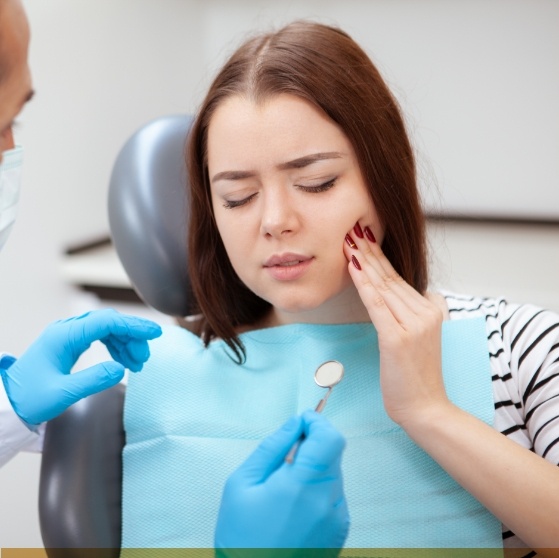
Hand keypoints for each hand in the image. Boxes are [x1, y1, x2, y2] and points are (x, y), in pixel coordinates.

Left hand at [0, 309, 161, 424]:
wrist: (8, 403)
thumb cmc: (30, 399)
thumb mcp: (63, 393)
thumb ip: (93, 380)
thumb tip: (121, 369)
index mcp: (64, 336)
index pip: (106, 322)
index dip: (133, 326)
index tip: (154, 333)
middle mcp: (67, 330)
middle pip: (109, 322)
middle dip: (132, 336)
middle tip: (144, 357)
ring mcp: (68, 336)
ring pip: (106, 329)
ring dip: (125, 342)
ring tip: (137, 362)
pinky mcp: (70, 344)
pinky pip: (99, 337)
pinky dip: (115, 346)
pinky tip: (124, 360)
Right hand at [215, 410, 348, 555]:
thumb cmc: (241, 537)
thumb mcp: (242, 484)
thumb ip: (273, 447)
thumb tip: (295, 423)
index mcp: (302, 487)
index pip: (330, 438)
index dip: (317, 422)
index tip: (302, 421)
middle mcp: (328, 502)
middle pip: (332, 453)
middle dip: (312, 445)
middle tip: (284, 459)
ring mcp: (338, 518)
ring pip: (334, 473)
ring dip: (315, 469)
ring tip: (285, 490)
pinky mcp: (340, 530)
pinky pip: (334, 495)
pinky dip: (318, 489)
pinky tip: (294, 506)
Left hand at [343, 222, 447, 426]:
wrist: (426, 408)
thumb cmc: (415, 376)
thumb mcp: (419, 338)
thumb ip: (410, 313)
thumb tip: (395, 293)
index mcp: (431, 309)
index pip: (398, 278)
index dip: (378, 256)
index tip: (363, 238)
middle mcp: (426, 312)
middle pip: (390, 276)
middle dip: (368, 251)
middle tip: (352, 228)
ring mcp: (414, 324)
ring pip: (382, 287)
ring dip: (363, 261)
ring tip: (348, 241)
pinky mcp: (398, 338)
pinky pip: (377, 305)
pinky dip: (364, 284)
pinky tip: (353, 267)